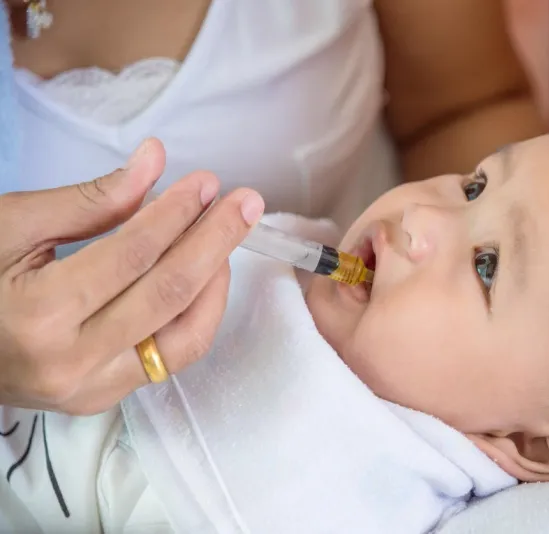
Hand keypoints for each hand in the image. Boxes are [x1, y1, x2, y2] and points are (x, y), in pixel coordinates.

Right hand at [0, 139, 263, 414]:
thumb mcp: (10, 225)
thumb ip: (89, 199)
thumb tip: (155, 160)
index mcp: (39, 316)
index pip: (134, 256)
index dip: (176, 213)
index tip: (206, 182)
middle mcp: (72, 364)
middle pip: (170, 295)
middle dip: (215, 241)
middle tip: (246, 202)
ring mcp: (92, 390)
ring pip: (186, 338)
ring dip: (216, 282)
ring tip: (225, 236)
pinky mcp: (103, 399)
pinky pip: (171, 357)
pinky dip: (198, 314)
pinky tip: (204, 274)